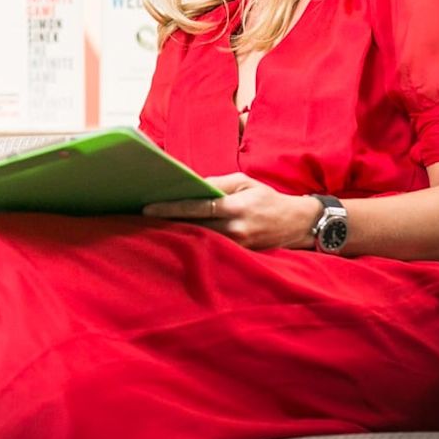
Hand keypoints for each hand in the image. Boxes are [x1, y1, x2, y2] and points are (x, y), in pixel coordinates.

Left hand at [143, 173, 321, 250]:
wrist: (297, 224)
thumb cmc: (267, 198)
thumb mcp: (244, 182)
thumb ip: (217, 183)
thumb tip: (191, 184)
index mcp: (235, 207)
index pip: (196, 208)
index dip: (171, 209)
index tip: (148, 209)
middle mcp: (234, 229)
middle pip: (193, 227)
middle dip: (168, 222)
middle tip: (141, 219)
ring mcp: (237, 246)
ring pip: (199, 240)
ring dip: (177, 233)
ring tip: (152, 228)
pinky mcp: (239, 256)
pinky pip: (211, 249)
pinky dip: (193, 242)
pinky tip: (177, 238)